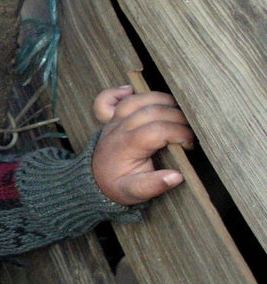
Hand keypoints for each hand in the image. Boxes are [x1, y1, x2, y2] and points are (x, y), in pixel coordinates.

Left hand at [91, 86, 194, 205]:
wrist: (94, 181)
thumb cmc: (118, 185)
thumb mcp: (135, 192)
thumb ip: (154, 185)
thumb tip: (176, 176)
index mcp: (127, 146)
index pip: (158, 130)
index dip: (179, 133)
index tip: (189, 145)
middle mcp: (119, 128)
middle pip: (151, 111)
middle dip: (177, 117)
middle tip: (188, 131)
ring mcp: (113, 120)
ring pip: (136, 99)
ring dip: (160, 100)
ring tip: (177, 112)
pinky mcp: (109, 117)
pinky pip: (108, 98)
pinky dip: (119, 92)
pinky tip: (131, 90)